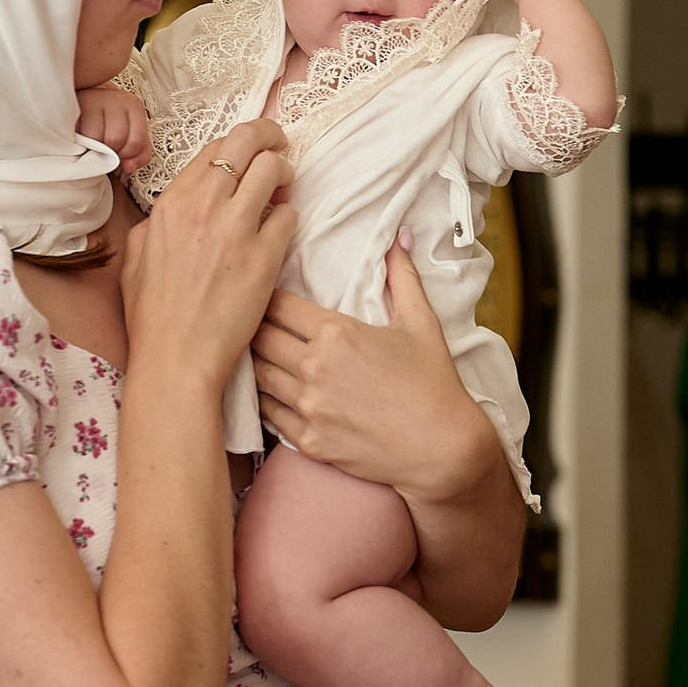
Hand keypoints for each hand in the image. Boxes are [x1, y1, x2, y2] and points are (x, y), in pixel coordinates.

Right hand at [76, 83, 150, 178]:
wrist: (90, 99)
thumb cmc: (112, 120)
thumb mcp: (132, 134)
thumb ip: (140, 154)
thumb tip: (129, 167)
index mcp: (134, 106)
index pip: (136, 141)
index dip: (127, 154)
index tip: (120, 152)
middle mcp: (115, 100)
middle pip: (115, 139)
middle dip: (109, 151)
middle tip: (104, 147)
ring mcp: (94, 100)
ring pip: (96, 137)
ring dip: (93, 147)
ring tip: (92, 142)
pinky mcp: (74, 105)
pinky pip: (78, 132)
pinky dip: (80, 141)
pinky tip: (82, 137)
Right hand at [123, 131, 292, 387]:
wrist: (176, 360)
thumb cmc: (153, 318)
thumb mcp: (138, 258)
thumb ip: (158, 222)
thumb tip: (179, 206)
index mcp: (171, 204)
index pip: (215, 147)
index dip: (240, 142)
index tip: (251, 150)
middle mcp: (203, 207)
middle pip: (247, 141)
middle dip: (270, 136)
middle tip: (281, 146)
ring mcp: (235, 229)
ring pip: (274, 169)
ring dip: (284, 173)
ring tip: (284, 190)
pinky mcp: (264, 257)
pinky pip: (289, 216)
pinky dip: (288, 217)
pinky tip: (279, 232)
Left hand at [253, 244, 488, 500]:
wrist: (442, 449)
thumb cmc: (434, 383)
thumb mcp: (421, 323)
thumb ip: (402, 277)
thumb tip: (399, 237)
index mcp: (337, 333)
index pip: (279, 304)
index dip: (267, 297)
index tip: (263, 296)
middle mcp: (314, 367)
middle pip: (259, 337)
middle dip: (251, 326)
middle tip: (245, 321)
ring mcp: (308, 407)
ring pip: (257, 375)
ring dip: (253, 362)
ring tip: (249, 353)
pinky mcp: (308, 441)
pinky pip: (268, 415)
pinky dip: (263, 400)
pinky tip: (267, 391)